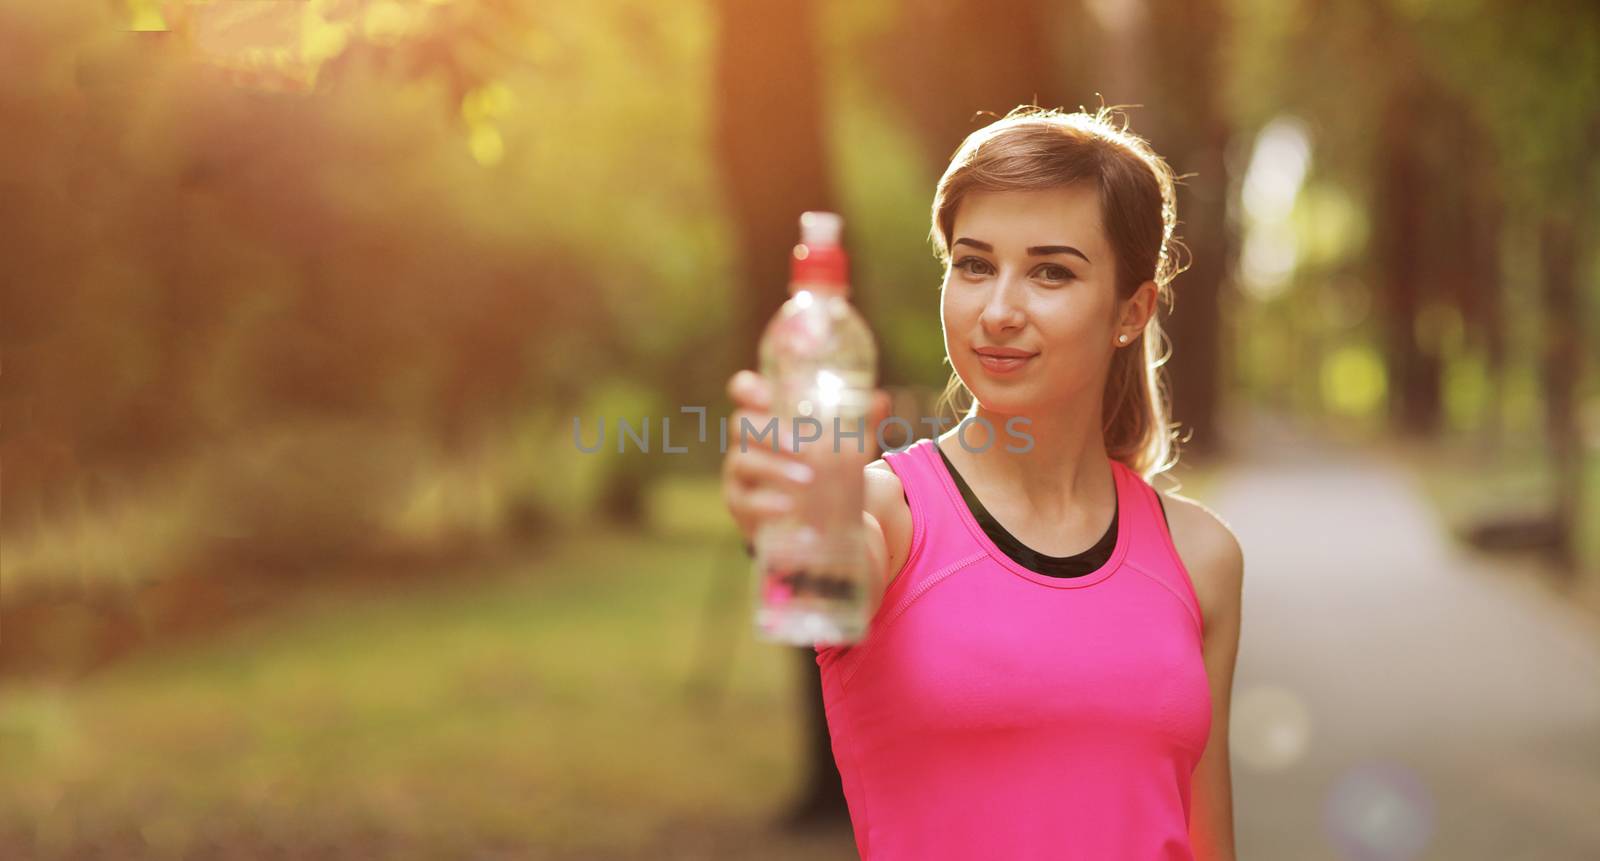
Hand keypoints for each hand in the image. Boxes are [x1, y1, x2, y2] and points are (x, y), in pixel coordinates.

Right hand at [721, 370, 890, 547]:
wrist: (816, 521)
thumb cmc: (823, 470)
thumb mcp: (842, 446)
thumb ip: (860, 424)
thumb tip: (880, 400)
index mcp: (768, 417)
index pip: (745, 390)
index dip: (749, 387)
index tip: (768, 393)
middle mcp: (748, 441)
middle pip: (741, 423)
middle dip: (769, 432)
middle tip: (802, 445)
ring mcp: (740, 473)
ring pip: (742, 462)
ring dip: (775, 469)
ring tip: (807, 479)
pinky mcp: (740, 505)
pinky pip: (745, 502)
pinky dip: (766, 504)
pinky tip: (788, 508)